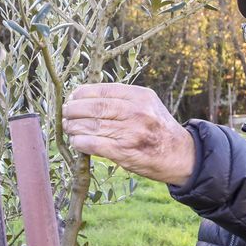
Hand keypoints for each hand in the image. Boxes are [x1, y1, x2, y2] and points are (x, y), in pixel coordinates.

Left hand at [61, 83, 195, 185]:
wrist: (181, 155)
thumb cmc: (159, 129)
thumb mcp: (148, 105)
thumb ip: (124, 99)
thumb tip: (87, 97)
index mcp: (140, 96)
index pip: (103, 90)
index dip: (82, 94)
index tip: (72, 98)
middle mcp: (136, 112)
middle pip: (95, 107)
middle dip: (73, 110)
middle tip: (65, 113)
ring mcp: (131, 132)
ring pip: (92, 125)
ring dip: (73, 127)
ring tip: (68, 128)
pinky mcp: (125, 152)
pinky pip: (94, 144)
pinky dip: (80, 142)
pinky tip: (76, 142)